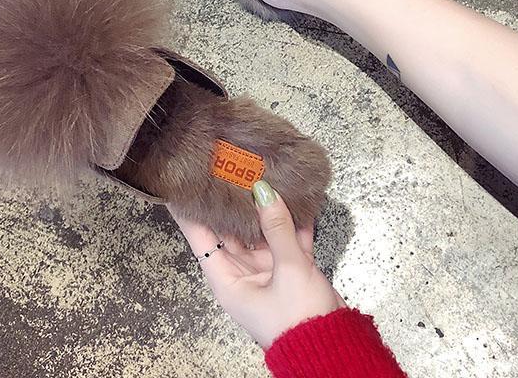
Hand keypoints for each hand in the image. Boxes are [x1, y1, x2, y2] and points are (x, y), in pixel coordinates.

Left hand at [170, 180, 344, 347]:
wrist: (334, 351)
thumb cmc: (299, 320)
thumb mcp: (289, 269)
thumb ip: (277, 227)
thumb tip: (263, 190)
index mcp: (227, 280)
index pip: (200, 238)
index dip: (191, 211)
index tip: (183, 184)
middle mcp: (242, 274)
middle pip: (231, 230)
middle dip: (232, 201)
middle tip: (229, 167)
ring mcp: (266, 272)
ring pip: (261, 232)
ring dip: (265, 208)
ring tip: (263, 173)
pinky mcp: (290, 272)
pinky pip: (287, 240)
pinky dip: (293, 222)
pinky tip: (297, 197)